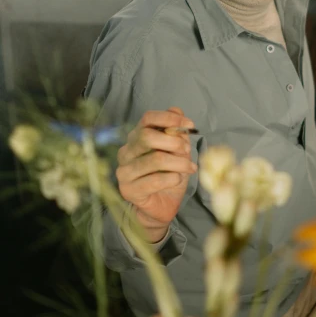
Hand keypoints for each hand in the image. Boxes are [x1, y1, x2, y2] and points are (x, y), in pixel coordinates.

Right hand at [116, 107, 197, 242]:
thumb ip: (176, 132)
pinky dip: (172, 178)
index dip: (169, 119)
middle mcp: (126, 151)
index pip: (147, 118)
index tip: (190, 125)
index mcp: (137, 137)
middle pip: (147, 136)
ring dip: (178, 162)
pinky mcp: (128, 190)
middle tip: (188, 150)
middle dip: (173, 142)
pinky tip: (178, 179)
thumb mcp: (178, 152)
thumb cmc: (169, 176)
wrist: (162, 206)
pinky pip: (153, 180)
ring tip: (190, 168)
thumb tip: (177, 111)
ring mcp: (124, 171)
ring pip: (154, 159)